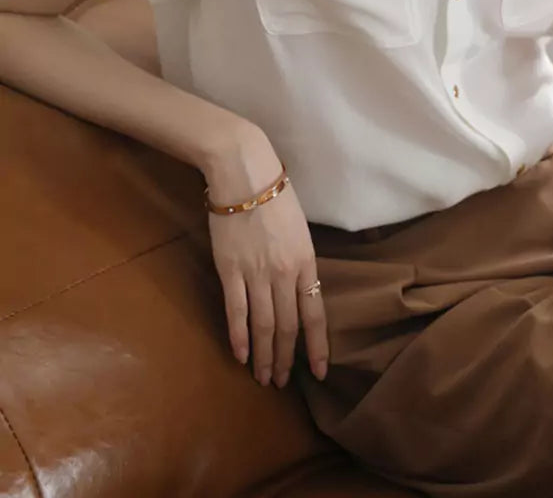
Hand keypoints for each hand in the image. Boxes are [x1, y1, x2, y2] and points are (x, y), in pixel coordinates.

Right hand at [203, 124, 328, 388]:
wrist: (244, 174)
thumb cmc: (275, 194)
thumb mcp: (300, 229)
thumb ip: (301, 260)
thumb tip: (301, 287)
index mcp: (307, 261)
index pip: (315, 314)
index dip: (317, 347)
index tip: (319, 372)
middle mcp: (285, 274)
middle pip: (288, 326)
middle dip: (286, 358)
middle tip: (282, 382)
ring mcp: (256, 274)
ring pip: (264, 325)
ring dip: (263, 355)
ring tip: (262, 377)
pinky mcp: (230, 271)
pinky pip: (236, 311)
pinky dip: (239, 336)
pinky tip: (240, 355)